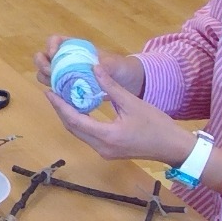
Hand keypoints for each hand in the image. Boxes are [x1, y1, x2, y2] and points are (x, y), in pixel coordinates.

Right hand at [32, 35, 145, 94]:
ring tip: (55, 87)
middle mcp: (67, 60)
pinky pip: (56, 89)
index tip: (54, 55)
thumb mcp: (116, 65)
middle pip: (44, 57)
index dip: (51, 46)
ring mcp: (67, 74)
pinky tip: (61, 99)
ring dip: (46, 79)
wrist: (129, 84)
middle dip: (43, 65)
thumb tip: (94, 67)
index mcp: (76, 48)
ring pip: (46, 74)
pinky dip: (55, 93)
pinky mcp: (70, 89)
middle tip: (51, 74)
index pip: (54, 40)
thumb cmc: (122, 68)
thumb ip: (106, 65)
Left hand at [44, 67, 194, 167]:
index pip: (74, 120)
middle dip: (60, 110)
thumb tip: (94, 68)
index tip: (48, 91)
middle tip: (52, 92)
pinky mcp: (108, 152)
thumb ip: (111, 86)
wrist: (172, 148)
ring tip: (62, 99)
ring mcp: (104, 152)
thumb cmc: (156, 125)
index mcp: (106, 136)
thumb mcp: (133, 103)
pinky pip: (88, 136)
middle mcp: (101, 147)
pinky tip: (78, 110)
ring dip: (69, 117)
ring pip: (79, 133)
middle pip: (72, 128)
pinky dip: (80, 123)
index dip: (59, 105)